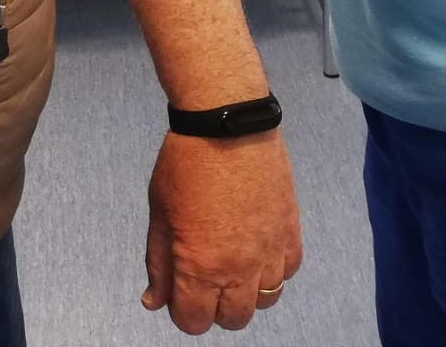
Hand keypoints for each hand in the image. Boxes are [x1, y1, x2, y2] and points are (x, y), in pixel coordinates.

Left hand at [145, 131, 303, 333]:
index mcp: (199, 265)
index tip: (180, 295)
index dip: (184, 312)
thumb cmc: (187, 161)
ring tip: (232, 263)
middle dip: (215, 307)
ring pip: (265, 300)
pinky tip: (256, 249)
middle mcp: (239, 267)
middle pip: (233, 318)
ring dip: (247, 290)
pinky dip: (274, 269)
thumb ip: (158, 263)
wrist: (227, 124)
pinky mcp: (290, 231)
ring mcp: (269, 251)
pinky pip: (288, 271)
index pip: (194, 321)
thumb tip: (154, 300)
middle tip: (205, 280)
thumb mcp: (159, 213)